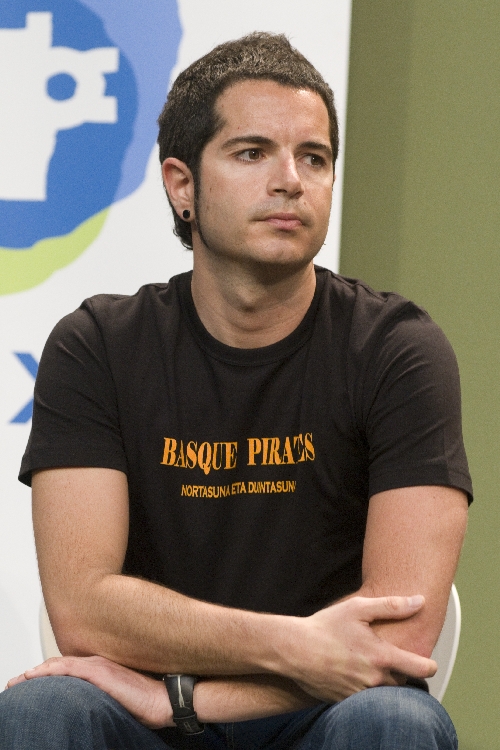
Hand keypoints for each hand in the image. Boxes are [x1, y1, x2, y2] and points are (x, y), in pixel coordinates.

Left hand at [6, 656, 172, 729]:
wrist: (166, 699)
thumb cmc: (147, 702)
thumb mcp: (118, 699)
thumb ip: (101, 696)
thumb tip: (86, 708)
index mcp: (102, 669)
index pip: (67, 669)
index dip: (46, 673)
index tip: (28, 682)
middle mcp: (98, 663)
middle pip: (59, 665)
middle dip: (36, 673)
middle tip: (16, 682)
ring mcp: (99, 666)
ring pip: (60, 665)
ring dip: (38, 671)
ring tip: (20, 680)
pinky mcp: (102, 672)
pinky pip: (70, 668)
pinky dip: (52, 669)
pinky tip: (38, 673)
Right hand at [283, 595, 436, 702]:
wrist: (294, 650)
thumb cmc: (325, 627)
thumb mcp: (358, 608)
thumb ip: (391, 606)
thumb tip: (419, 602)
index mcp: (382, 657)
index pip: (422, 669)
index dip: (430, 665)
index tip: (429, 662)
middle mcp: (375, 680)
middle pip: (403, 682)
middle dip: (400, 671)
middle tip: (386, 655)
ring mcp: (361, 695)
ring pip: (385, 692)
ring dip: (382, 681)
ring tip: (368, 663)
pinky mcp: (347, 702)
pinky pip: (366, 699)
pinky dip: (365, 688)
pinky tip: (352, 672)